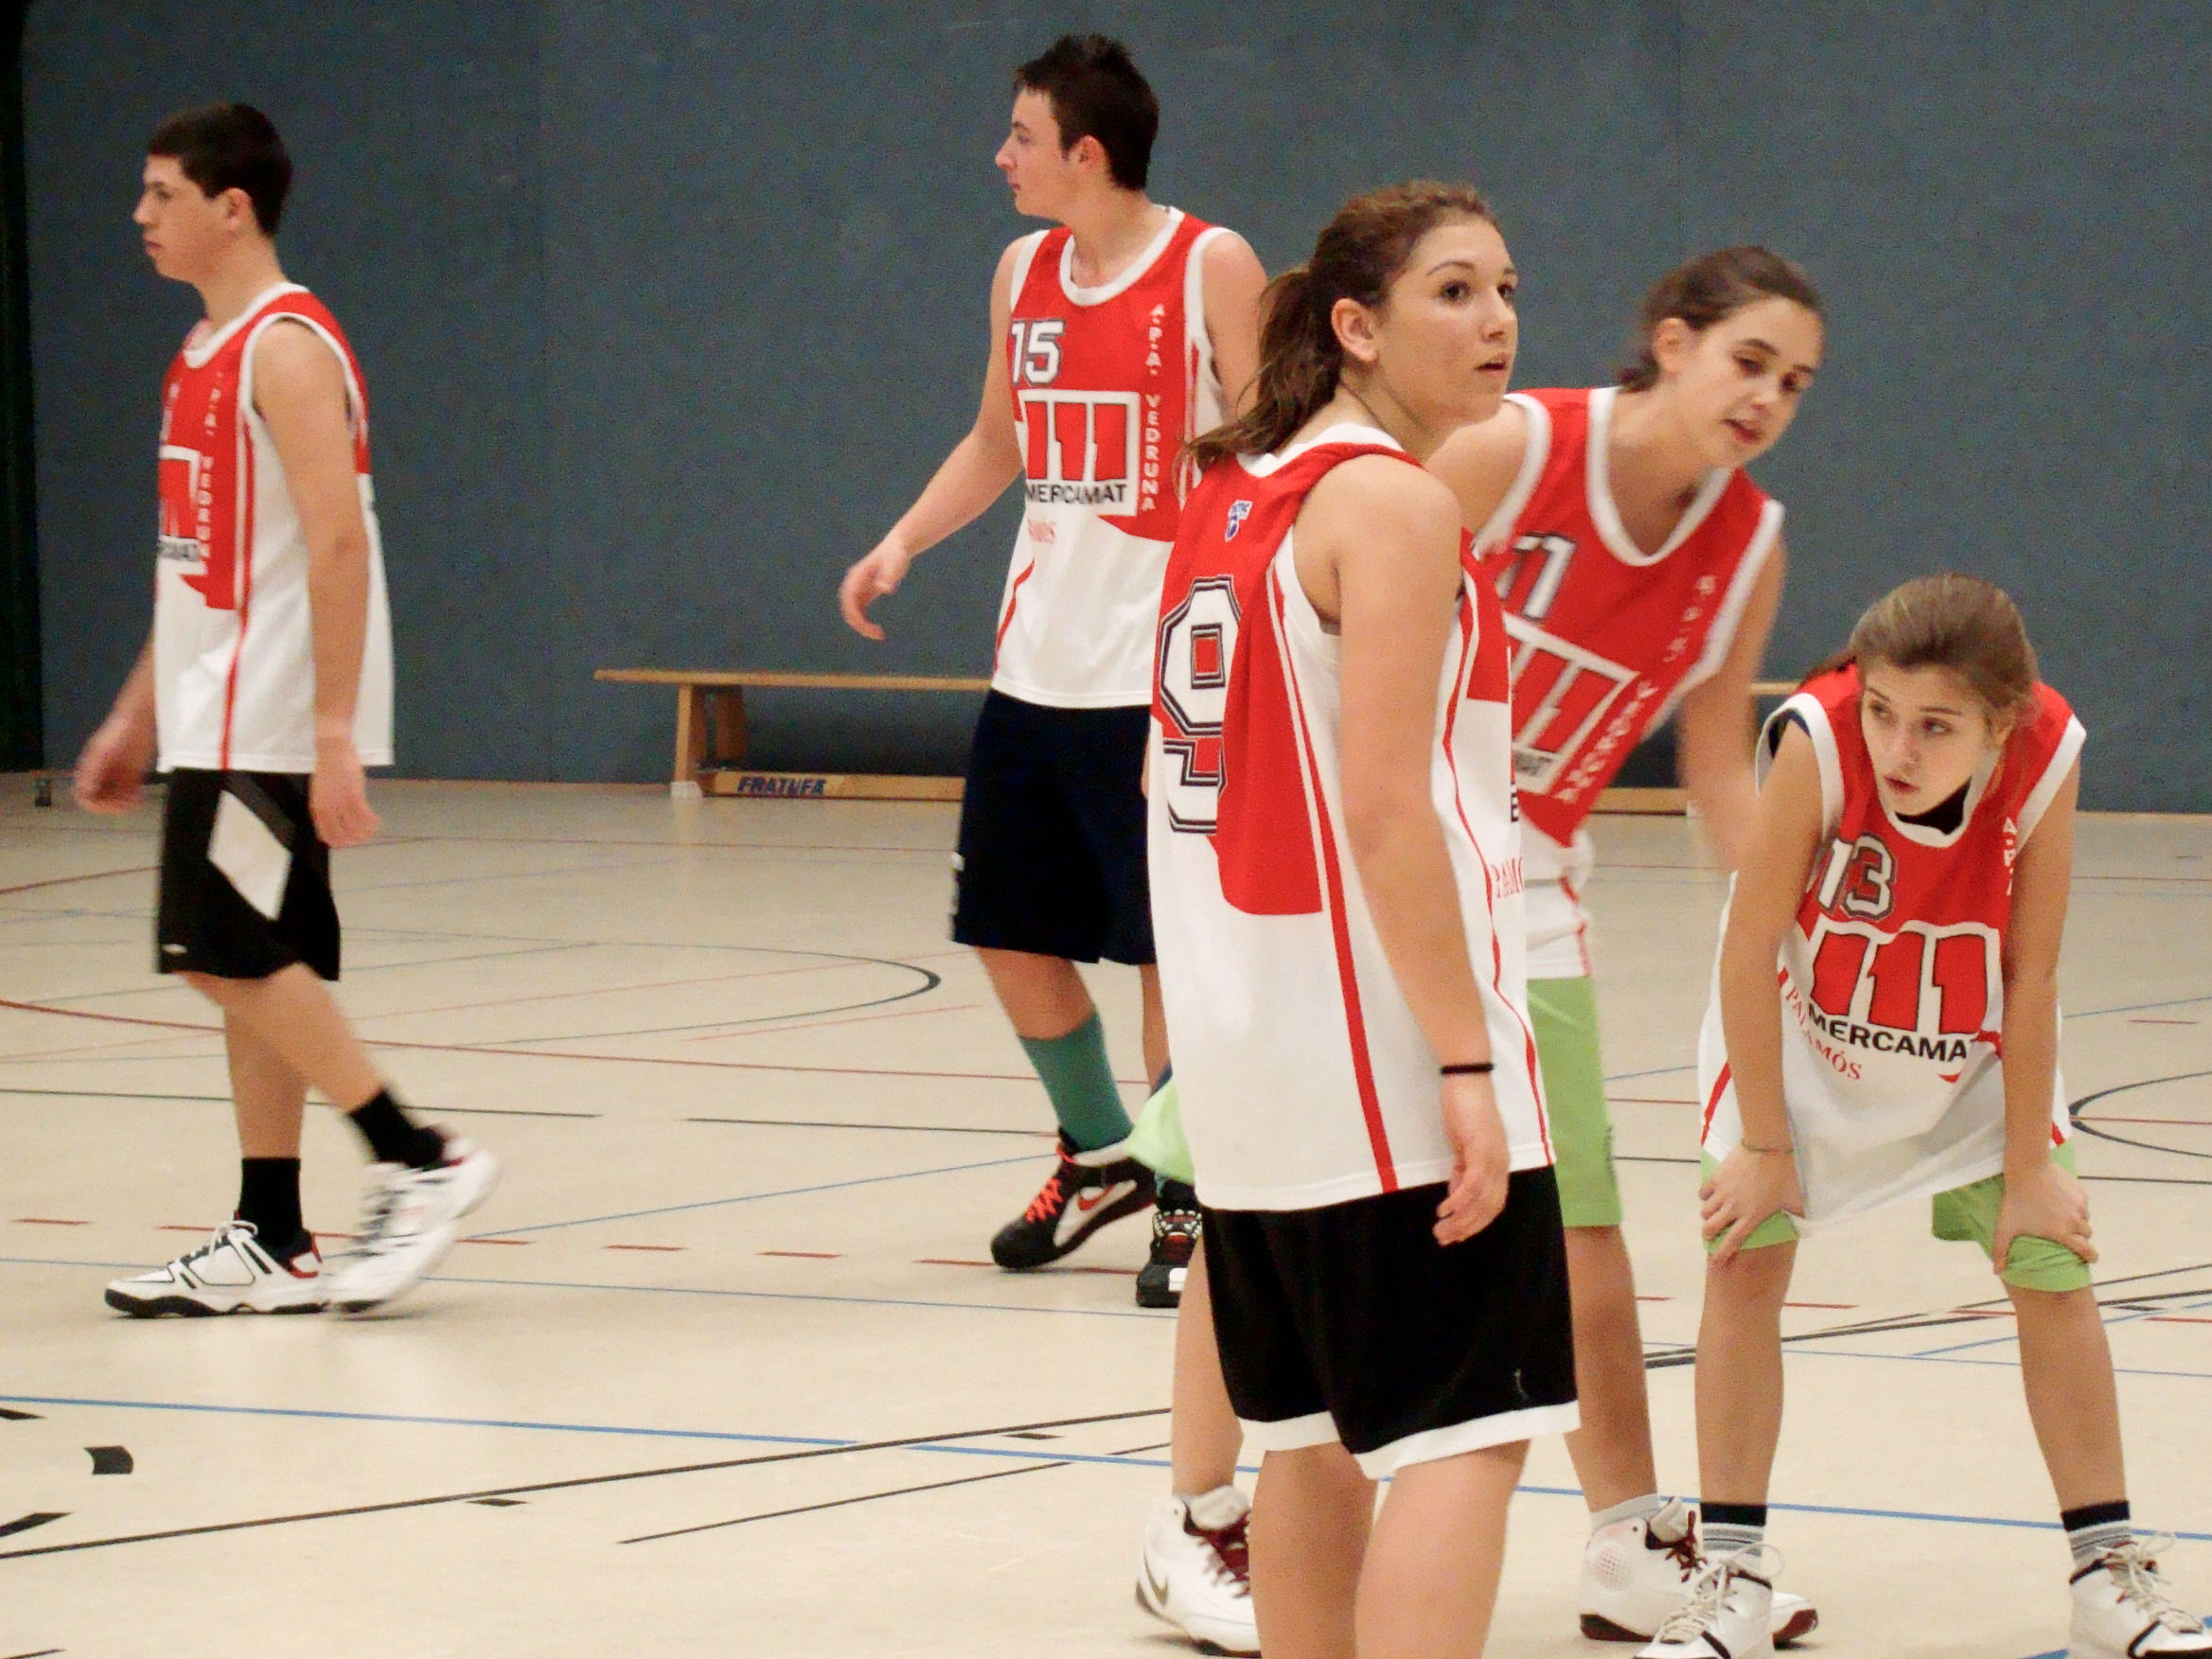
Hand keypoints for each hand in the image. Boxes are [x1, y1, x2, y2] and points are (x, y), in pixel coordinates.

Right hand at [74, 717, 155, 812]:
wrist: (138, 722)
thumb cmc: (117, 733)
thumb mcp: (102, 751)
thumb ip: (92, 769)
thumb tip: (84, 789)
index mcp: (89, 770)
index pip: (83, 796)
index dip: (93, 805)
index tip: (107, 804)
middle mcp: (101, 776)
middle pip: (100, 801)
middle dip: (110, 806)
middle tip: (123, 803)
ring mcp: (116, 777)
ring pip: (115, 800)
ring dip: (123, 805)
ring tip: (133, 801)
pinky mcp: (132, 776)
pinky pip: (130, 795)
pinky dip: (133, 800)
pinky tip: (139, 798)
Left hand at [310, 731, 380, 848]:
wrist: (332, 751)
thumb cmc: (327, 769)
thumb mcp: (320, 792)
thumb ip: (325, 806)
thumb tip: (336, 820)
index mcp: (318, 809)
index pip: (326, 835)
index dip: (339, 843)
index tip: (349, 842)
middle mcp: (328, 809)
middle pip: (343, 836)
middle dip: (355, 840)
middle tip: (364, 836)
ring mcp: (341, 803)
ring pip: (356, 829)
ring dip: (367, 832)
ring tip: (373, 829)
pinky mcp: (354, 796)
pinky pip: (366, 816)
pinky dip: (373, 821)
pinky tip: (377, 820)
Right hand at [839, 539, 914, 640]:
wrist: (897, 547)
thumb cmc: (896, 554)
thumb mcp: (895, 564)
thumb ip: (889, 576)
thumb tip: (884, 589)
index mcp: (856, 577)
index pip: (849, 600)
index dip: (855, 615)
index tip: (868, 627)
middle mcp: (853, 584)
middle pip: (848, 609)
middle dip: (859, 624)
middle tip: (877, 635)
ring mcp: (858, 589)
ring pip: (852, 612)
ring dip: (861, 625)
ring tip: (879, 635)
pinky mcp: (865, 593)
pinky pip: (859, 611)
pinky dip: (865, 622)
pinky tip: (878, 630)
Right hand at [1435, 1072, 1509, 1244]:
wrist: (1468, 1080)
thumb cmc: (1465, 1108)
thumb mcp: (1463, 1145)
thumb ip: (1462, 1168)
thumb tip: (1457, 1193)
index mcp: (1498, 1164)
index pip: (1493, 1203)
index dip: (1476, 1223)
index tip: (1457, 1236)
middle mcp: (1500, 1164)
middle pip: (1489, 1207)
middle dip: (1467, 1227)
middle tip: (1445, 1239)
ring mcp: (1493, 1157)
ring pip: (1481, 1199)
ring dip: (1461, 1219)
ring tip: (1441, 1230)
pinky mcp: (1481, 1148)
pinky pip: (1473, 1182)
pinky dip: (1460, 1199)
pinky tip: (1445, 1209)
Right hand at [1701, 1144, 1804, 1263]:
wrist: (1768, 1146)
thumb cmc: (1785, 1173)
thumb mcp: (1795, 1198)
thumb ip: (1797, 1214)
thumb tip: (1803, 1222)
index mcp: (1751, 1216)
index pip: (1732, 1241)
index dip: (1721, 1254)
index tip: (1715, 1263)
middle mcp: (1733, 1207)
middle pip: (1710, 1228)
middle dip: (1708, 1235)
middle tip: (1710, 1235)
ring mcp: (1722, 1192)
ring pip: (1705, 1211)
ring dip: (1708, 1216)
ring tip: (1713, 1214)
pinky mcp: (1716, 1178)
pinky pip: (1703, 1193)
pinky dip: (1705, 1197)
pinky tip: (1712, 1195)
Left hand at [1993, 1157, 2094, 1273]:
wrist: (2027, 1169)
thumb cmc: (2016, 1200)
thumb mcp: (2006, 1227)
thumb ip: (2002, 1251)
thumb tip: (1997, 1272)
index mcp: (2063, 1233)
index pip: (2088, 1252)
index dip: (2090, 1257)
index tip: (2089, 1258)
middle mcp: (2076, 1221)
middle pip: (2087, 1234)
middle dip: (2080, 1236)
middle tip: (2067, 1233)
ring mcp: (2080, 1205)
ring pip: (2085, 1217)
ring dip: (2077, 1219)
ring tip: (2060, 1215)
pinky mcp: (2080, 1191)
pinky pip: (2082, 1202)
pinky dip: (2075, 1204)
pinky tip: (2060, 1200)